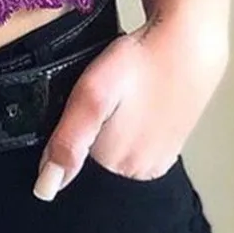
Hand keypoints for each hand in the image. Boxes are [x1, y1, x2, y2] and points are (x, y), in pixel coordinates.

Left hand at [32, 12, 227, 200]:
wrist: (188, 43)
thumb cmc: (139, 61)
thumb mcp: (92, 95)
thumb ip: (68, 143)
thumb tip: (46, 189)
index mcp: (115, 163)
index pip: (72, 155)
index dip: (71, 125)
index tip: (87, 102)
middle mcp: (139, 170)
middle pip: (94, 154)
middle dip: (93, 126)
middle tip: (108, 94)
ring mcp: (159, 159)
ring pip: (115, 146)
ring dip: (112, 124)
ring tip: (125, 94)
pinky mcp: (171, 145)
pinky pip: (136, 140)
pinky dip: (131, 122)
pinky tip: (137, 99)